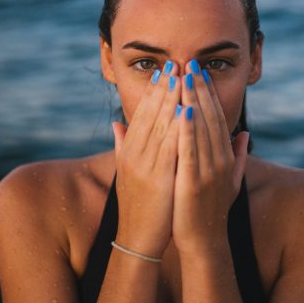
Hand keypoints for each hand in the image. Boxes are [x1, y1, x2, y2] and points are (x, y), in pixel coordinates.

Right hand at [112, 62, 180, 257]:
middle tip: (175, 63)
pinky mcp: (159, 179)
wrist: (137, 239)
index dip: (153, 92)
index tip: (164, 71)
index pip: (141, 114)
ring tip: (182, 77)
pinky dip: (177, 128)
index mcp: (129, 151)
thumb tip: (117, 124)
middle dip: (164, 88)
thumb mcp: (126, 172)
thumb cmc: (137, 205)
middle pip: (150, 114)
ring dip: (172, 99)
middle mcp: (134, 154)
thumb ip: (122, 146)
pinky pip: (170, 148)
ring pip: (160, 125)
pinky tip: (186, 110)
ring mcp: (145, 166)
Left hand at [172, 59, 248, 255]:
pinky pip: (189, 150)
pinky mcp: (194, 182)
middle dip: (199, 89)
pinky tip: (180, 109)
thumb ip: (237, 156)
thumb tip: (243, 134)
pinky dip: (186, 128)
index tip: (199, 72)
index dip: (209, 94)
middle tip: (189, 63)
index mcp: (225, 157)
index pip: (217, 118)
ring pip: (200, 128)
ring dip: (191, 100)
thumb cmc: (213, 210)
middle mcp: (220, 160)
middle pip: (209, 117)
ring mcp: (208, 171)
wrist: (204, 242)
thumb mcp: (230, 181)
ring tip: (182, 76)